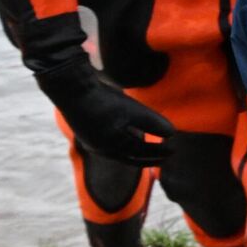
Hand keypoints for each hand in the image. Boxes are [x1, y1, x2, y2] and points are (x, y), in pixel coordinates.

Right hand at [33, 57, 173, 165]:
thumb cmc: (104, 102)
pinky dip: (123, 142)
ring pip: (119, 150)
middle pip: (130, 156)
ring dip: (135, 150)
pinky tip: (128, 135)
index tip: (173, 152)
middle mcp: (101, 148)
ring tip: (148, 147)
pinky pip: (109, 142)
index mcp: (113, 147)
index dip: (158, 154)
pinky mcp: (87, 130)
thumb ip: (153, 123)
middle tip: (166, 156)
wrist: (72, 90)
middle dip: (149, 156)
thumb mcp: (133, 111)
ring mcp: (92, 140)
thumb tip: (172, 134)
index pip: (141, 155)